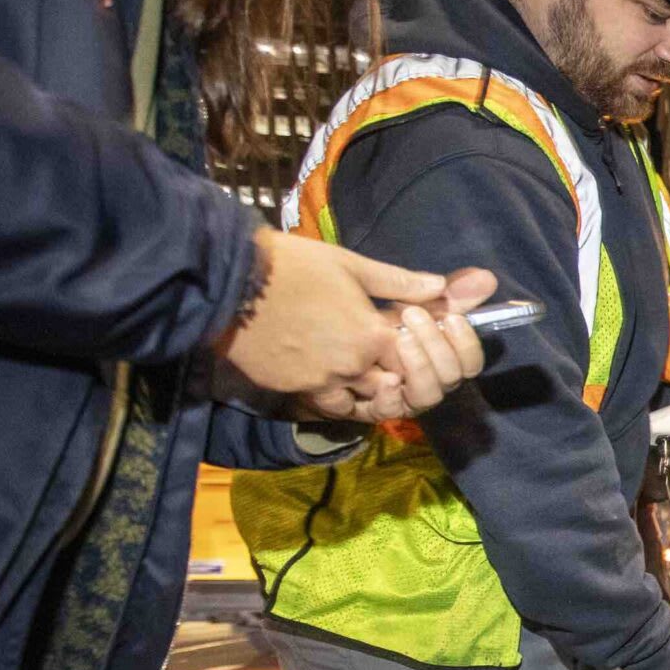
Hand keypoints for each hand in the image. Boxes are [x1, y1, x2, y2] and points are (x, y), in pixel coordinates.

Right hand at [223, 230, 492, 421]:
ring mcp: (321, 383)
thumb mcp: (350, 265)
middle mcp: (352, 366)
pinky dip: (332, 395)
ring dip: (362, 390)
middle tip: (382, 358)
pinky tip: (327, 375)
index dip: (414, 353)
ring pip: (357, 402)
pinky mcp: (292, 389)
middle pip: (389, 387)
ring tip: (353, 366)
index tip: (404, 340)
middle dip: (391, 375)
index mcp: (372, 335)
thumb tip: (439, 285)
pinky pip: (323, 403)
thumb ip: (399, 282)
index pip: (414, 361)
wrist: (230, 280)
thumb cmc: (293, 265)